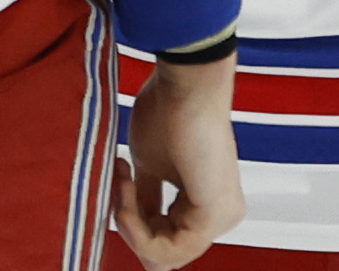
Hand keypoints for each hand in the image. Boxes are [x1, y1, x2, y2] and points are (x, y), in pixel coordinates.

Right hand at [116, 55, 242, 268]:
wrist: (187, 85)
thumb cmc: (170, 111)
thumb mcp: (149, 167)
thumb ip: (145, 200)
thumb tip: (132, 224)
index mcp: (209, 202)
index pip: (165, 240)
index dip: (133, 224)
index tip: (116, 187)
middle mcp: (222, 214)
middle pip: (163, 252)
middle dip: (129, 223)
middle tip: (118, 182)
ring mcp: (222, 217)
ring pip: (164, 255)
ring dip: (130, 221)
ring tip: (122, 181)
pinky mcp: (214, 216)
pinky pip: (169, 249)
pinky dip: (138, 227)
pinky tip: (127, 191)